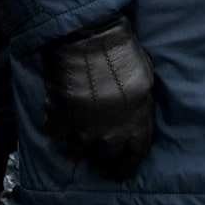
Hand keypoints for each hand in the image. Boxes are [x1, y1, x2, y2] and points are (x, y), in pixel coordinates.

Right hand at [41, 15, 154, 179]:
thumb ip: (139, 110)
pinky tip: (65, 111)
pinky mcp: (59, 121)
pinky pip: (59, 133)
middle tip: (99, 139)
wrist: (87, 38)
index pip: (131, 160)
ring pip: (80, 148)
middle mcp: (109, 135)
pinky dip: (61, 125)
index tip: (119, 166)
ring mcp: (82, 131)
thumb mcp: (145, 84)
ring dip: (81, 139)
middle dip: (103, 151)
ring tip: (81, 124)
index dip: (124, 164)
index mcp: (136, 126)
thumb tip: (133, 123)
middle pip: (104, 158)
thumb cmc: (122, 55)